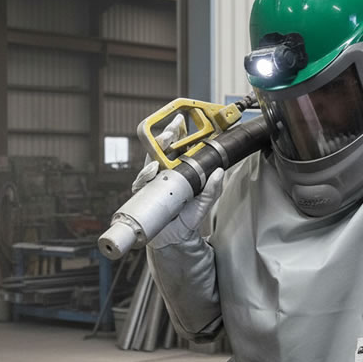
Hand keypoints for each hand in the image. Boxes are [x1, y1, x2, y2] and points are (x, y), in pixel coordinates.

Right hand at [131, 114, 223, 247]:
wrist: (176, 238)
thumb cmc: (188, 218)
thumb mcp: (204, 203)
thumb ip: (212, 189)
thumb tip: (221, 172)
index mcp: (178, 172)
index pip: (176, 149)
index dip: (176, 134)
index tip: (180, 122)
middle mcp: (164, 175)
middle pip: (161, 151)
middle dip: (165, 137)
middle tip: (171, 128)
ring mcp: (153, 184)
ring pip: (150, 162)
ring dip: (156, 151)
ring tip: (164, 143)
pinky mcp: (144, 195)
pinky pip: (141, 183)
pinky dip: (145, 175)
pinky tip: (152, 170)